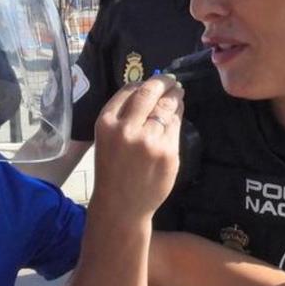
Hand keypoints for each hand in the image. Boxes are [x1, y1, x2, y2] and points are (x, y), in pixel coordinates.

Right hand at [91, 74, 183, 217]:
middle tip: (172, 80)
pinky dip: (178, 117)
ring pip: (167, 108)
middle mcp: (126, 129)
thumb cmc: (113, 171)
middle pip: (150, 93)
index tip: (155, 80)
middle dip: (164, 82)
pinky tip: (177, 114)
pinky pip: (176, 127)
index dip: (145, 81)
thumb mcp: (107, 139)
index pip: (130, 90)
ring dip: (175, 97)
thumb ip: (123, 116)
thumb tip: (149, 90)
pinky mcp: (168, 153)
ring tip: (178, 93)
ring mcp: (149, 142)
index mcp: (106, 123)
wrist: (121, 205)